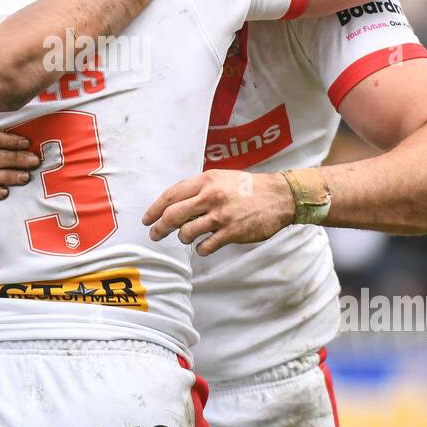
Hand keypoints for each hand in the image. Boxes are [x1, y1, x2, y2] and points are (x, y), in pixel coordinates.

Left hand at [142, 170, 294, 256]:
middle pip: (173, 215)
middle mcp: (210, 197)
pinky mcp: (232, 232)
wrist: (279, 196)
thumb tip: (175, 201)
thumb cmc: (249, 187)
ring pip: (186, 232)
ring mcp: (221, 216)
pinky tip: (203, 247)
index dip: (154, 209)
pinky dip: (201, 249)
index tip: (147, 219)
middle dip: (160, 228)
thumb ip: (199, 188)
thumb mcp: (221, 177)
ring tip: (187, 238)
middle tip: (155, 234)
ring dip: (182, 238)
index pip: (170, 195)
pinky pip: (206, 246)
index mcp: (206, 181)